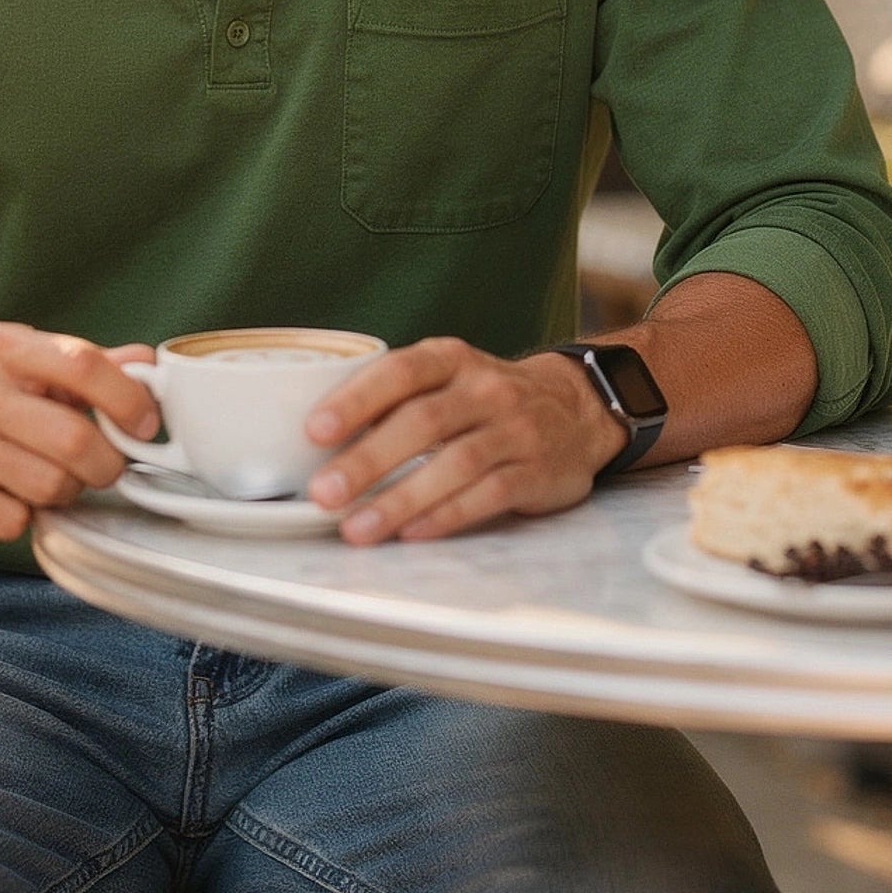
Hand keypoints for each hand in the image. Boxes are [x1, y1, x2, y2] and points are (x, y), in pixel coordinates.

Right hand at [0, 323, 157, 541]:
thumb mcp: (27, 364)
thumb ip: (88, 366)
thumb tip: (148, 362)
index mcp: (1, 346)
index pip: (83, 365)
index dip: (128, 400)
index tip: (145, 427)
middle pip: (75, 439)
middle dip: (105, 465)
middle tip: (100, 469)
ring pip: (50, 486)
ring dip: (64, 493)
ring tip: (48, 480)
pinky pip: (13, 520)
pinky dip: (22, 518)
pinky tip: (6, 497)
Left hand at [302, 338, 629, 544]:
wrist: (577, 408)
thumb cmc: (486, 399)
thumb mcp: (448, 377)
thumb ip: (396, 399)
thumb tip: (320, 442)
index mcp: (452, 359)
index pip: (400, 372)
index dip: (356, 400)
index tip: (314, 430)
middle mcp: (486, 390)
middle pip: (422, 422)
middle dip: (368, 460)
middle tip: (323, 492)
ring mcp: (516, 431)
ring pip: (454, 464)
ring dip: (400, 499)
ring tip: (356, 527)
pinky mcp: (538, 472)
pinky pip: (489, 495)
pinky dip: (447, 516)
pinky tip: (412, 533)